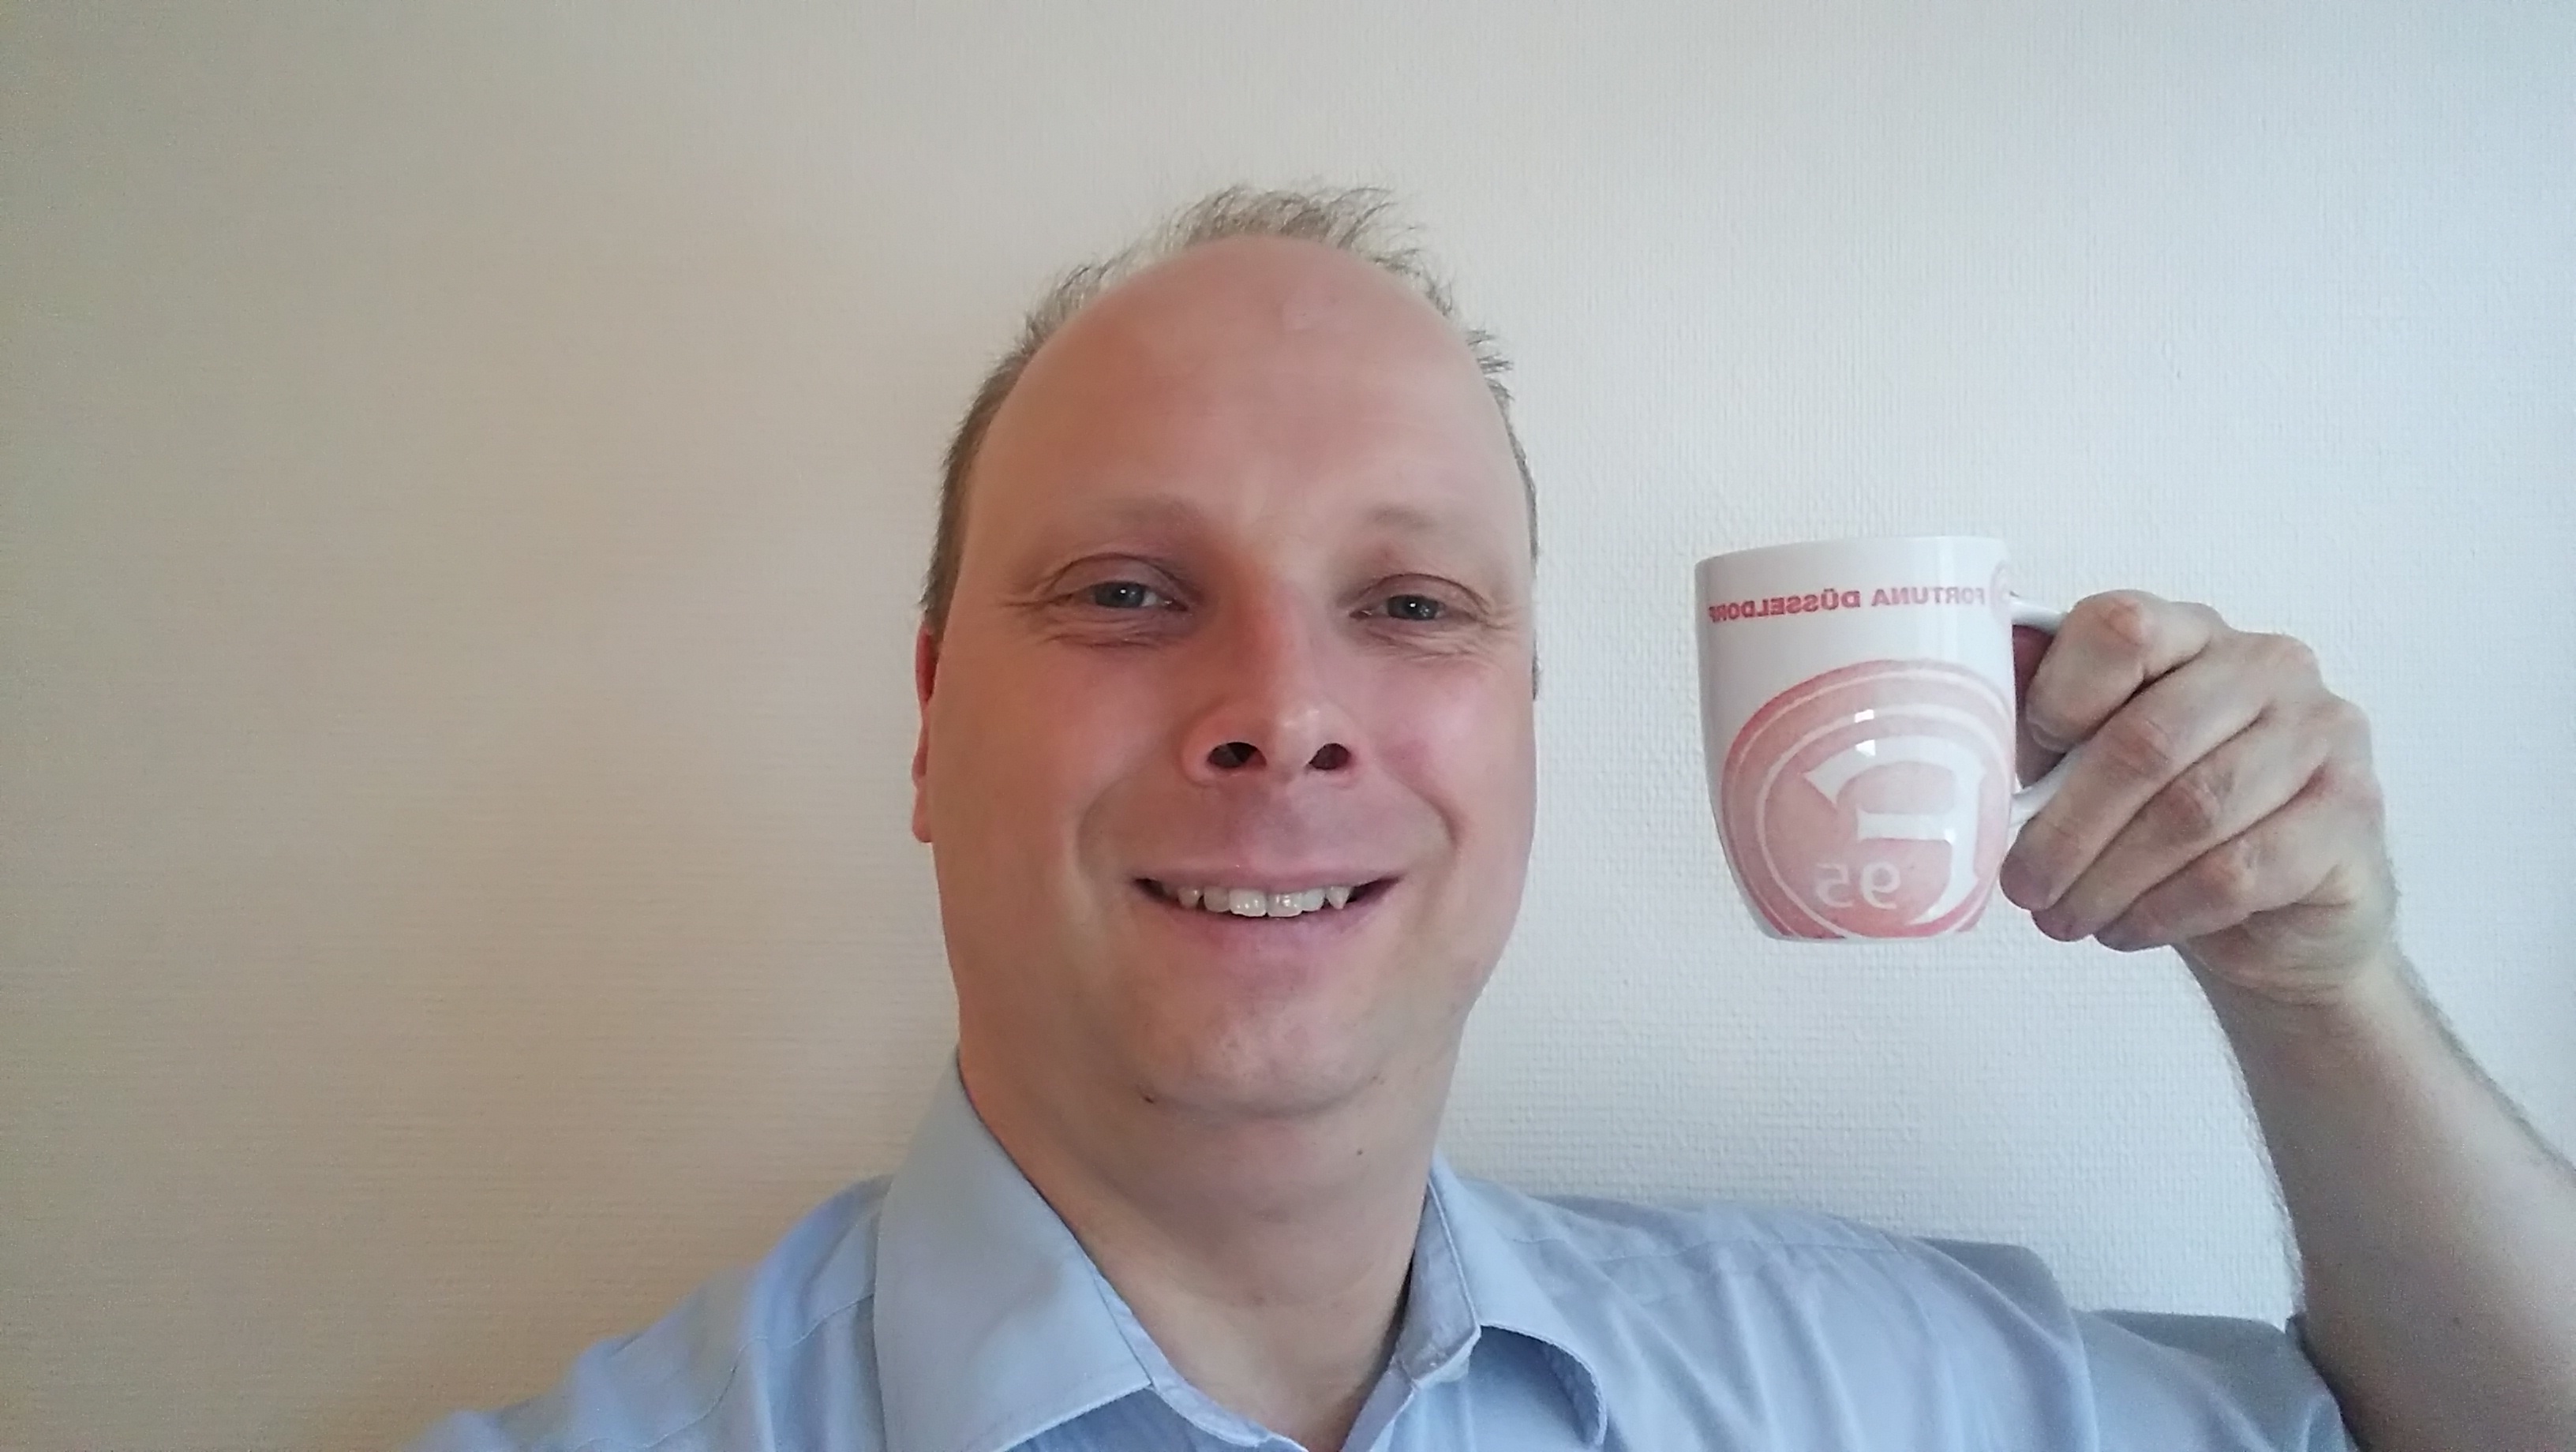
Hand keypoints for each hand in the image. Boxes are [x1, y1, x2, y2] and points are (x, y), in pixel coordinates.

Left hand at [1997, 590, 2399, 1007]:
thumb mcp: (2097, 764)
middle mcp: (2268, 666)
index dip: (2051, 703)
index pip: (2119, 628)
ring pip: (2191, 812)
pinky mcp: (2351, 813)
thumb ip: (2046, 725)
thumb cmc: (2169, 822)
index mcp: (2193, 632)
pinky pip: (2239, 870)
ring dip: (2108, 879)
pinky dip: (2164, 910)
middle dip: (2068, 827)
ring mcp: (2323, 733)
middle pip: (2146, 739)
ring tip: (2064, 918)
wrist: (2281, 915)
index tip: (2014, 776)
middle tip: (2022, 887)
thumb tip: (1965, 708)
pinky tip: (2126, 929)